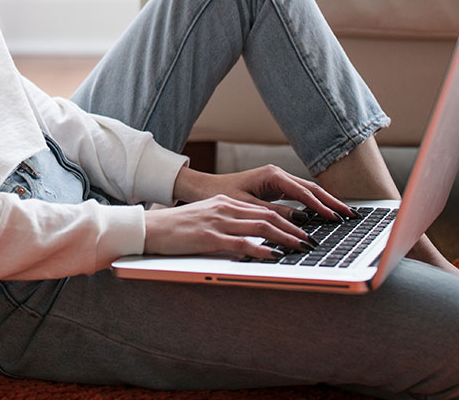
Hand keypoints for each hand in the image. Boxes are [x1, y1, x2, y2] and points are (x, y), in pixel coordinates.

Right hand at [144, 195, 316, 258]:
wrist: (148, 228)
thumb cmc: (174, 229)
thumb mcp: (204, 220)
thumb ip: (226, 224)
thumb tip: (248, 237)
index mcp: (225, 203)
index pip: (263, 209)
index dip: (287, 219)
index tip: (303, 229)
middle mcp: (225, 208)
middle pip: (268, 216)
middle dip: (293, 229)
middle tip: (311, 240)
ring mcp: (217, 222)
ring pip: (260, 227)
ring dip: (285, 238)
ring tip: (301, 247)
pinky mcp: (208, 237)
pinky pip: (241, 243)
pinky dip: (261, 249)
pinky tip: (274, 255)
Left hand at [173, 165, 354, 220]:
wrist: (203, 188)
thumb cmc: (220, 195)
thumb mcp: (247, 207)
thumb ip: (273, 213)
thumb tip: (299, 221)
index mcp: (272, 175)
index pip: (304, 192)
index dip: (321, 206)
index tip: (335, 218)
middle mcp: (278, 175)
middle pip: (312, 189)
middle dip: (332, 202)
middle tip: (351, 216)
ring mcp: (278, 180)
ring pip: (308, 192)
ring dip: (326, 203)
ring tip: (344, 216)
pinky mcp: (275, 188)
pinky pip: (300, 196)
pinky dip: (314, 205)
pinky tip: (324, 215)